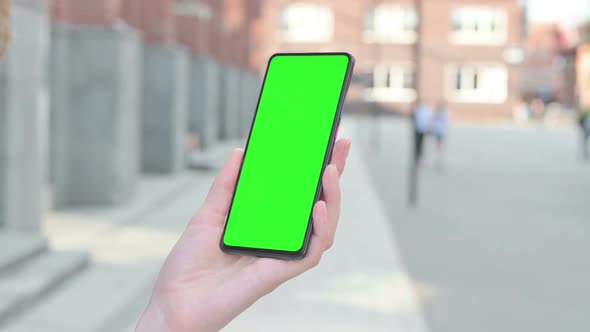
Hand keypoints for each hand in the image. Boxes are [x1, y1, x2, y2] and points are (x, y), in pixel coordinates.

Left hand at [136, 138, 351, 331]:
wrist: (175, 301)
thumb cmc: (190, 265)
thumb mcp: (208, 215)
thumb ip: (226, 186)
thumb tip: (241, 153)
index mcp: (266, 224)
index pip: (298, 194)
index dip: (314, 169)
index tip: (325, 140)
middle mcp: (280, 239)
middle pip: (318, 205)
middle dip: (334, 174)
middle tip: (341, 144)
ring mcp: (283, 255)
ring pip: (324, 228)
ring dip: (333, 198)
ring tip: (331, 171)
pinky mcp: (281, 272)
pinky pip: (312, 252)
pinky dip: (321, 229)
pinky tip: (319, 207)